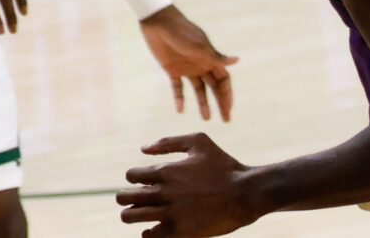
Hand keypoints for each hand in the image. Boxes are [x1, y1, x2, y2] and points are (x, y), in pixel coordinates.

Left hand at [118, 134, 261, 235]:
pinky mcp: (176, 232)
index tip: (147, 181)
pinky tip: (158, 225)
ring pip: (129, 216)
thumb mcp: (201, 143)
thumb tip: (142, 149)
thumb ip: (170, 142)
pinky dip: (148, 231)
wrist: (246, 194)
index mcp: (166, 170)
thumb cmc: (224, 166)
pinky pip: (146, 235)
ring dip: (133, 213)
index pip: (131, 176)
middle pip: (123, 197)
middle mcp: (163, 192)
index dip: (136, 177)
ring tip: (145, 212)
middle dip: (127, 196)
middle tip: (140, 198)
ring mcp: (168, 213)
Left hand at [141, 7, 237, 120]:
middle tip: (224, 119)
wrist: (159, 24)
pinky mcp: (172, 69)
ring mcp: (187, 68)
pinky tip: (180, 110)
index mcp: (211, 59)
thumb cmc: (182, 33)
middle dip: (220, 103)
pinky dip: (179, 98)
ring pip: (198, 90)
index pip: (224, 80)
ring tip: (206, 119)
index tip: (229, 110)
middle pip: (214, 87)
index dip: (227, 95)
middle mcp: (202, 65)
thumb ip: (216, 57)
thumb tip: (238, 60)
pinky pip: (177, 87)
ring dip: (202, 103)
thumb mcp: (199, 47)